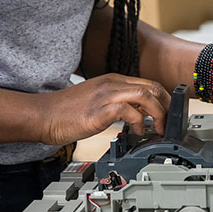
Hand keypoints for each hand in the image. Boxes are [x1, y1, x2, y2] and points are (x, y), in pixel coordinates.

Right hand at [37, 74, 170, 146]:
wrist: (44, 114)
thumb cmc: (66, 112)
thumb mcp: (98, 103)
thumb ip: (117, 105)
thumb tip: (138, 116)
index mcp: (112, 80)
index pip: (147, 83)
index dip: (163, 98)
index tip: (168, 112)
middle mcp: (112, 83)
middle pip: (151, 86)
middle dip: (166, 105)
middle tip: (168, 122)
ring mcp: (106, 94)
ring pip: (145, 94)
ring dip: (158, 112)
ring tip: (158, 128)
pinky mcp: (100, 109)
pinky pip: (128, 109)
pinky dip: (138, 120)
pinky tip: (136, 131)